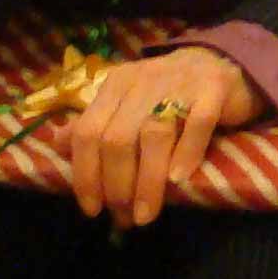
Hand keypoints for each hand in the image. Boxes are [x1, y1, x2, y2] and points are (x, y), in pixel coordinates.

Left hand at [64, 46, 261, 228]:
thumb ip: (95, 121)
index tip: (92, 208)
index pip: (88, 132)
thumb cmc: (169, 92)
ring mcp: (180, 83)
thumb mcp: (126, 101)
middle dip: (117, 185)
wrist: (221, 61)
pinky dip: (186, 154)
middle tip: (123, 216)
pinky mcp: (215, 88)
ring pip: (155, 136)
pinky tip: (178, 180)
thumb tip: (56, 143)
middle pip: (118, 139)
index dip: (86, 174)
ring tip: (146, 214)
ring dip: (147, 182)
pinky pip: (198, 123)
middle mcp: (143, 81)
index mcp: (116, 85)